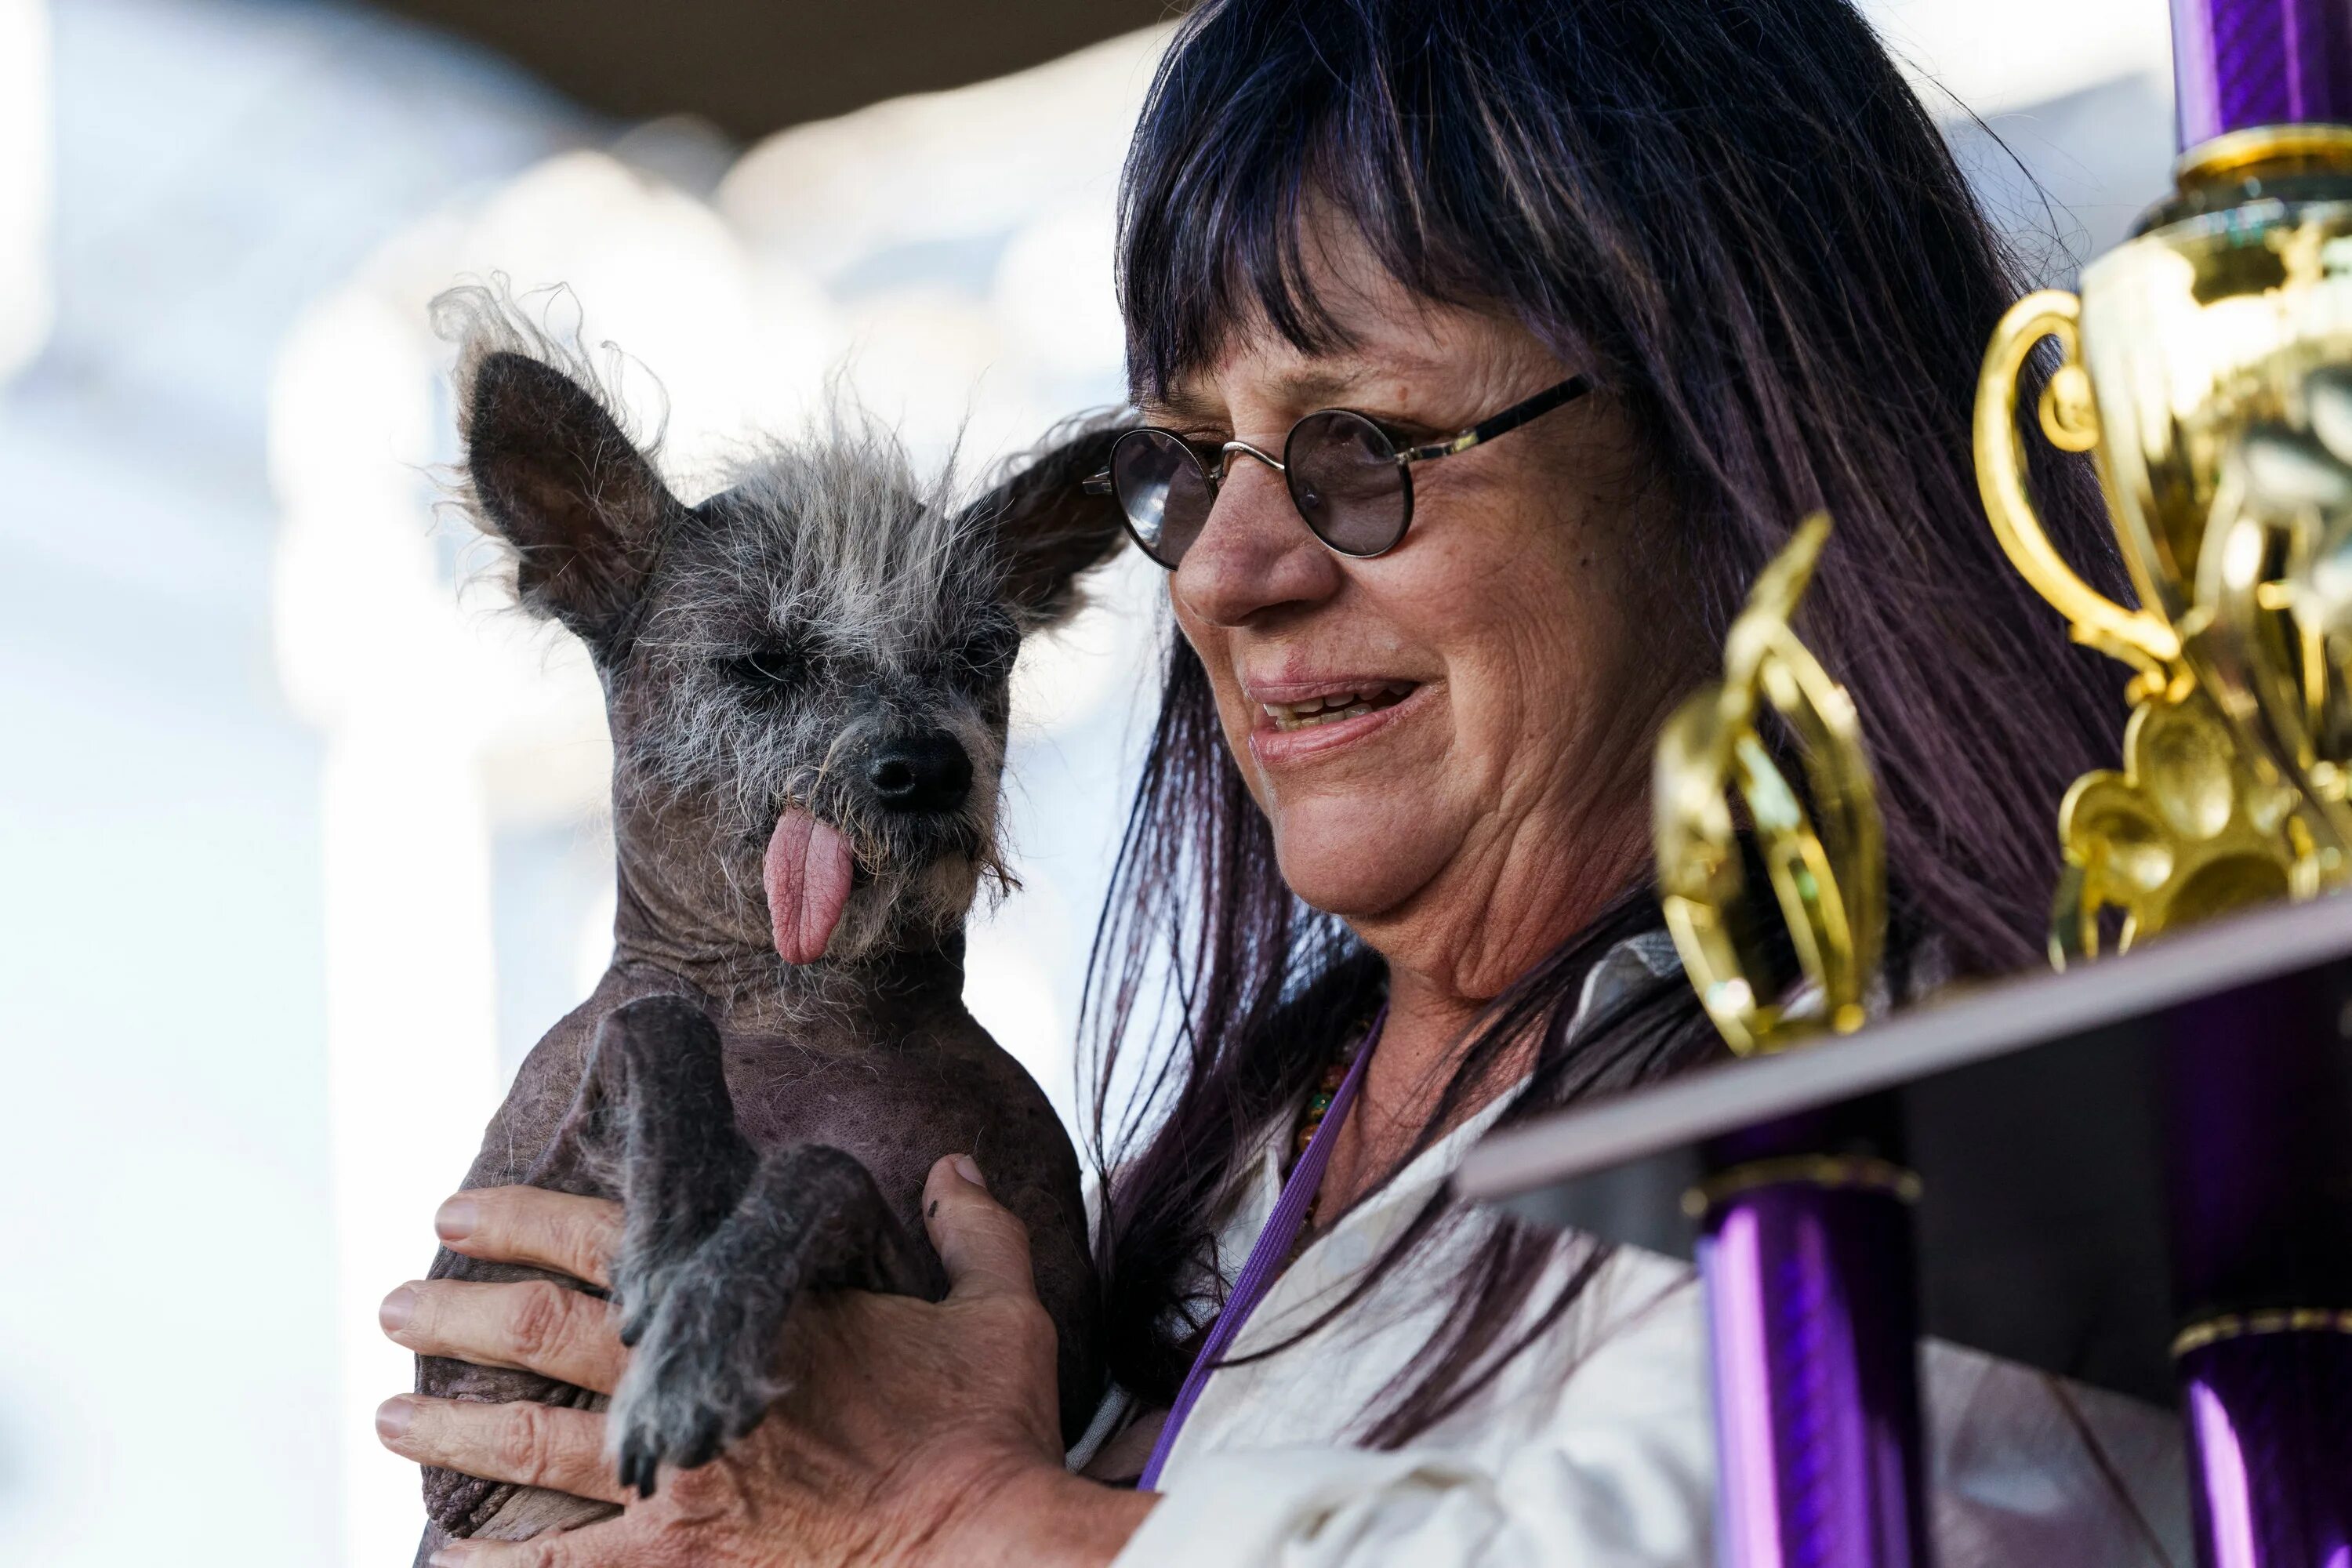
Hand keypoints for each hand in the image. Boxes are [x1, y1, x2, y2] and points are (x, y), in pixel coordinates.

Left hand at [375, 1156, 1153, 1566]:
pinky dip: (490, 1562)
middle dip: (452, 1313)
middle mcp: (687, 1387)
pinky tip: (441, 1554)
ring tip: (385, 1416)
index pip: (604, 1242)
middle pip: (534, 1333)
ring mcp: (671, 1483)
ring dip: (444, 1425)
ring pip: (524, 1444)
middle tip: (394, 1302)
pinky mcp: (677, 1564)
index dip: (520, 1219)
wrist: (981, 1542)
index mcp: (748, 1311)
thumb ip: (970, 1227)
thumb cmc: (985, 1430)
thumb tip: (953, 1166)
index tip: (455, 1209)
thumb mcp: (999, 1309)